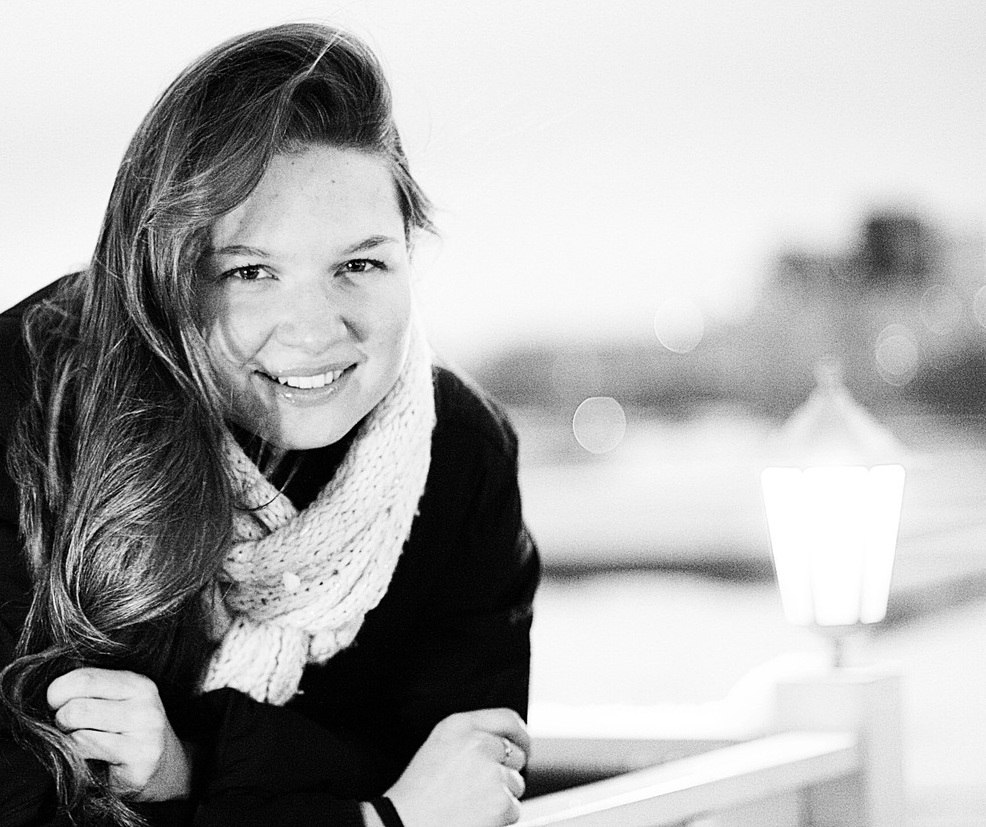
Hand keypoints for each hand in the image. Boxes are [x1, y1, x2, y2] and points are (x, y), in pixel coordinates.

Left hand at [47, 667, 192, 800]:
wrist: (160, 769)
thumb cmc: (126, 732)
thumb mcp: (115, 702)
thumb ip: (90, 690)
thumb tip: (49, 691)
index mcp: (138, 684)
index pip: (84, 678)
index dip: (58, 692)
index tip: (55, 704)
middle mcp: (145, 707)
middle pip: (75, 708)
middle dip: (61, 721)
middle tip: (69, 728)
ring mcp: (145, 735)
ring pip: (77, 734)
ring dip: (69, 742)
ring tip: (81, 743)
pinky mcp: (138, 762)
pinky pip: (88, 757)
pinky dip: (78, 759)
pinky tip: (91, 760)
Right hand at [386, 708, 529, 826]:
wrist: (406, 824)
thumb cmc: (418, 793)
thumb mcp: (439, 746)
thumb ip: (472, 736)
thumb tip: (505, 742)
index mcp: (460, 726)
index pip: (507, 719)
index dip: (519, 734)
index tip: (523, 744)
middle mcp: (478, 744)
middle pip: (516, 754)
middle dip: (506, 772)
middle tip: (479, 787)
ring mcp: (491, 772)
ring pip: (515, 784)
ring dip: (501, 796)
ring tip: (471, 803)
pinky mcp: (500, 801)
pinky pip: (513, 808)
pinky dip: (500, 817)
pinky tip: (474, 816)